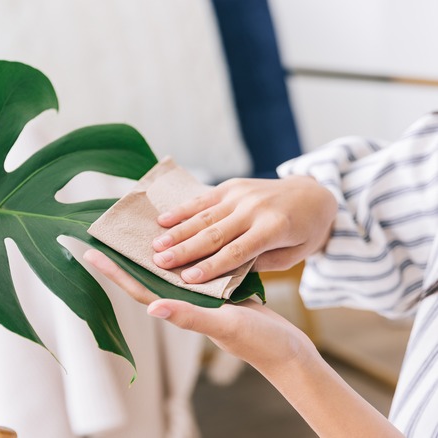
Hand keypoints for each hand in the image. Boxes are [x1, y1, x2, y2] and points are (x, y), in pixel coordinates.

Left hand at [83, 249, 315, 373]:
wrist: (287, 350)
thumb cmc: (257, 343)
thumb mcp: (224, 325)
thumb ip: (189, 317)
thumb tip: (152, 308)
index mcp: (179, 310)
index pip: (139, 289)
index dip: (115, 272)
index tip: (91, 252)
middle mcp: (184, 303)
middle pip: (147, 276)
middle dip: (126, 257)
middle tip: (105, 233)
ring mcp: (200, 297)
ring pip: (169, 271)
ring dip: (151, 252)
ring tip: (136, 229)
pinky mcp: (218, 291)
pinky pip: (193, 268)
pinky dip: (183, 252)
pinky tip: (181, 237)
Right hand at [151, 175, 336, 282]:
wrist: (314, 193)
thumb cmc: (304, 232)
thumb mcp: (293, 255)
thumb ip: (260, 262)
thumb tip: (226, 272)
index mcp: (274, 229)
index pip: (237, 252)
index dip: (211, 266)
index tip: (187, 279)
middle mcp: (254, 209)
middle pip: (214, 234)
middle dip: (184, 250)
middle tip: (159, 263)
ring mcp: (242, 194)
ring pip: (204, 216)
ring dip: (177, 232)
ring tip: (155, 245)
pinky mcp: (232, 186)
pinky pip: (204, 199)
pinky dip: (182, 210)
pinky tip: (162, 220)